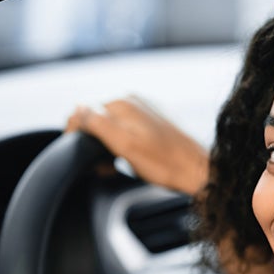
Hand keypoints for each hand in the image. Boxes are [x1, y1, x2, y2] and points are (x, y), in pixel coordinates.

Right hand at [66, 96, 208, 194]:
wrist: (197, 171)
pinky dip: (121, 145)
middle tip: (102, 167)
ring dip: (107, 146)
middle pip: (97, 119)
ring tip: (115, 166)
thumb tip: (77, 109)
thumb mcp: (125, 146)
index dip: (76, 135)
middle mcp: (134, 102)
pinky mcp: (154, 123)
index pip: (84, 112)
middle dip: (93, 143)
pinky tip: (129, 161)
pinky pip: (127, 130)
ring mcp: (145, 111)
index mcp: (123, 104)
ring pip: (112, 126)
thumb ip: (98, 124)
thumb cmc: (164, 164)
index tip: (79, 156)